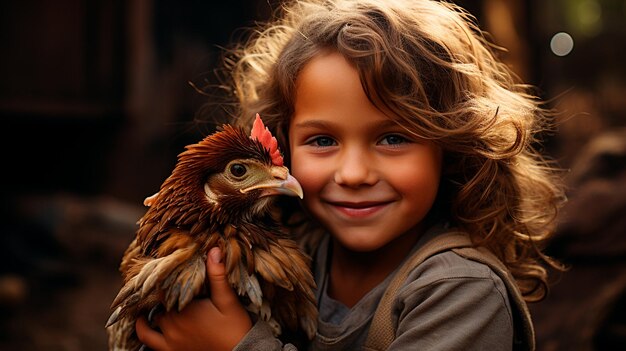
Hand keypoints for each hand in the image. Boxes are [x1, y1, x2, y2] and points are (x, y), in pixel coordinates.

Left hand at [136, 247, 252, 350]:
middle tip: (168, 284)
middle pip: (158, 303)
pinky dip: (143, 331)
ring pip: (150, 320)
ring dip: (151, 312)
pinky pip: (148, 340)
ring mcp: (170, 340)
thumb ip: (217, 275)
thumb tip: (213, 250)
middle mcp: (173, 325)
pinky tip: (143, 323)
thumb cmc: (235, 326)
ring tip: (155, 303)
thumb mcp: (227, 300)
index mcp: (185, 309)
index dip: (164, 277)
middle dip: (162, 294)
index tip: (168, 268)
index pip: (164, 288)